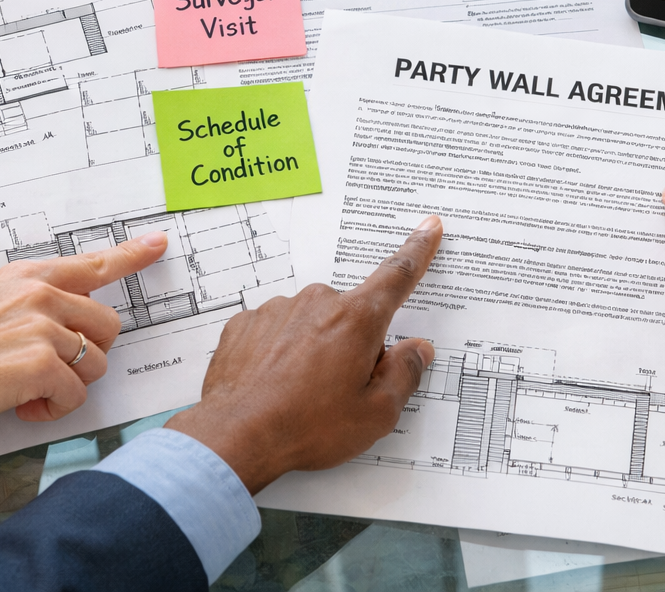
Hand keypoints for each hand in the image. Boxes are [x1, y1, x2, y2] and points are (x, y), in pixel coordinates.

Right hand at [0, 231, 164, 519]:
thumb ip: (31, 303)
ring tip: (28, 390)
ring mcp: (42, 326)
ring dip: (68, 385)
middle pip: (108, 325)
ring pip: (96, 364)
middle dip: (90, 354)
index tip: (157, 242)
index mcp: (28, 277)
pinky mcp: (40, 364)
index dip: (132, 254)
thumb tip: (69, 319)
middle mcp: (39, 294)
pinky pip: (75, 395)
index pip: (93, 262)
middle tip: (51, 370)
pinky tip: (22, 407)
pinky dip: (53, 411)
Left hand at [166, 217, 441, 492]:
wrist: (236, 436)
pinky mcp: (246, 324)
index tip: (428, 228)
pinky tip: (275, 386)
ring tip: (301, 395)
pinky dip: (279, 354)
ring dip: (313, 349)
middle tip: (340, 390)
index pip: (397, 276)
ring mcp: (278, 309)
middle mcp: (317, 302)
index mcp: (357, 320)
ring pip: (311, 324)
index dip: (418, 251)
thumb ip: (404, 374)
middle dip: (352, 345)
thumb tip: (417, 350)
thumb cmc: (307, 426)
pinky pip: (276, 332)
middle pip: (351, 316)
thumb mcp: (376, 413)